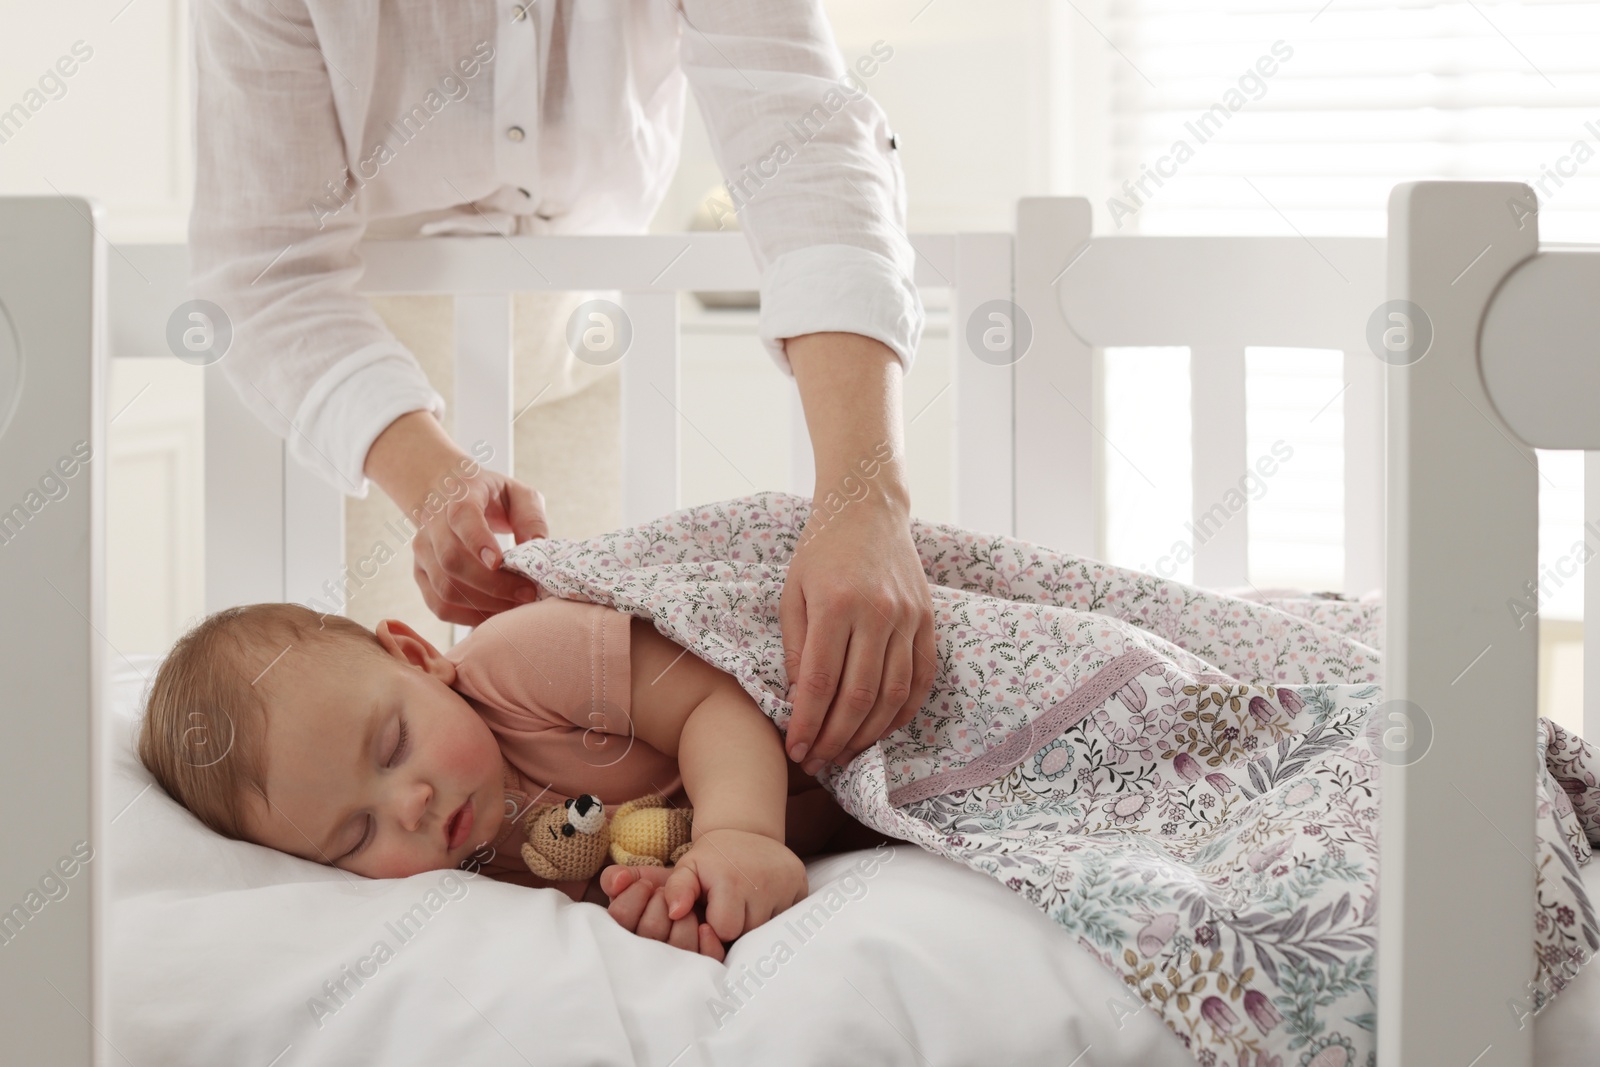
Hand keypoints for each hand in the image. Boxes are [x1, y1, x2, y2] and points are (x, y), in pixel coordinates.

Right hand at [364, 411, 546, 625]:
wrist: (448, 493)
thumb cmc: (490, 496)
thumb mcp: (517, 494)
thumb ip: (530, 517)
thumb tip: (537, 547)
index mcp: (459, 497)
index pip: (461, 517)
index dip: (477, 541)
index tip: (500, 562)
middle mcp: (432, 524)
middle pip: (452, 561)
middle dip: (493, 584)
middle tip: (528, 593)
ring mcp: (423, 551)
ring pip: (444, 588)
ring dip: (483, 604)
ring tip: (516, 606)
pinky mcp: (420, 574)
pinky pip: (439, 606)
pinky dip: (467, 617)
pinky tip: (494, 615)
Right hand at [600, 865, 724, 959]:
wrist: (703, 889)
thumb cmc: (665, 889)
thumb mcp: (639, 878)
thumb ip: (617, 877)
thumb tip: (617, 882)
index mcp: (625, 934)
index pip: (620, 916)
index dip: (634, 896)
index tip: (647, 885)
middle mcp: (647, 954)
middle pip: (650, 929)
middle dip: (661, 902)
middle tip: (665, 895)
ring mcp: (675, 962)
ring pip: (679, 945)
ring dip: (685, 918)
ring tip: (686, 908)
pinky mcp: (700, 966)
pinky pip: (706, 958)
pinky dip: (707, 940)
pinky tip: (705, 927)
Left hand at [635, 829, 806, 946]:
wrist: (745, 831)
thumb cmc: (712, 859)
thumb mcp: (687, 868)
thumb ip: (676, 890)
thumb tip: (675, 913)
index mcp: (732, 881)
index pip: (726, 931)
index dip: (718, 925)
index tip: (715, 910)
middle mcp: (763, 883)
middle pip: (749, 933)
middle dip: (739, 925)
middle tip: (732, 906)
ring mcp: (786, 884)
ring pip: (770, 928)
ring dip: (758, 922)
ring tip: (748, 902)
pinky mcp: (802, 884)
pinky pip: (789, 918)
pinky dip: (777, 913)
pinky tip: (765, 898)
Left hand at [779, 494, 935, 775]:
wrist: (869, 508)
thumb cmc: (821, 551)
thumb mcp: (793, 593)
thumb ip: (797, 648)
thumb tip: (800, 702)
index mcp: (837, 605)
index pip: (821, 682)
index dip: (808, 723)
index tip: (796, 749)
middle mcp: (878, 613)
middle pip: (859, 696)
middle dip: (836, 738)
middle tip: (818, 761)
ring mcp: (909, 618)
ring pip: (894, 695)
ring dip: (868, 733)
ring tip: (845, 752)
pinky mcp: (928, 621)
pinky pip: (921, 678)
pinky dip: (902, 712)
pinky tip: (881, 728)